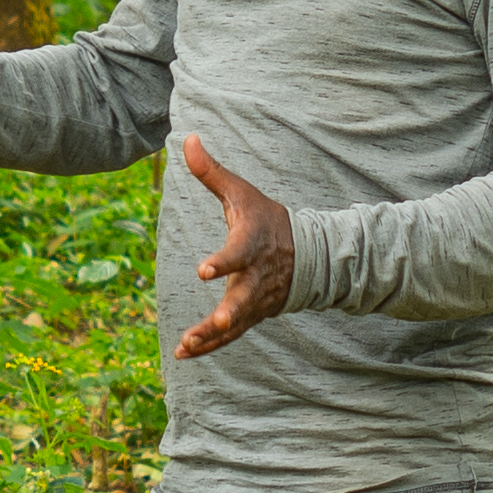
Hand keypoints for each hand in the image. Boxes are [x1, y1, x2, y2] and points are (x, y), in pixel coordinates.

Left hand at [177, 134, 292, 357]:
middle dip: (230, 311)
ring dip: (212, 336)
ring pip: (236, 321)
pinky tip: (183, 353)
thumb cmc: (266, 218)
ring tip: (184, 345)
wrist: (309, 254)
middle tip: (217, 322)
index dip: (222, 262)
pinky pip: (232, 334)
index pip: (238, 254)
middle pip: (244, 297)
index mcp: (252, 244)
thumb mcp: (241, 192)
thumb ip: (211, 171)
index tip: (203, 271)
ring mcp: (257, 299)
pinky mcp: (254, 314)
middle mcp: (257, 276)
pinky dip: (210, 345)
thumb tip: (186, 139)